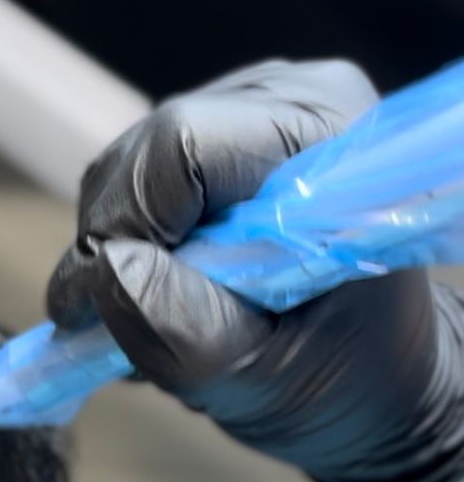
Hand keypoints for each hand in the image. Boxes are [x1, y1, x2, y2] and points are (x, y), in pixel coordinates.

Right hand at [48, 59, 463, 481]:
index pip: (182, 144)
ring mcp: (249, 110)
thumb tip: (104, 272)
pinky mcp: (215, 136)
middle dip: (120, 241)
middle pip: (144, 150)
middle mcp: (290, 101)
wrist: (377, 379)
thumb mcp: (265, 381)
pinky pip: (132, 178)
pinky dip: (130, 243)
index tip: (120, 300)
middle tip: (131, 322)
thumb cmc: (345, 379)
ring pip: (125, 165)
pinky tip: (163, 289)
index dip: (132, 223)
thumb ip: (185, 330)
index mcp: (326, 140)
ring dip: (121, 248)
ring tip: (160, 313)